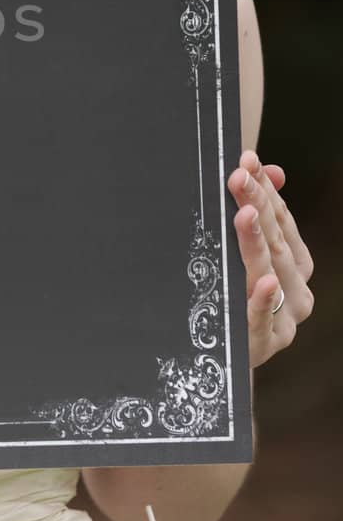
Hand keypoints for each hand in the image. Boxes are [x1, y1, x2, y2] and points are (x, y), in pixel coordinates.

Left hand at [228, 151, 313, 368]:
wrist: (223, 359)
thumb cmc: (234, 299)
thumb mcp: (246, 256)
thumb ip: (262, 212)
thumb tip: (273, 169)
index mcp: (296, 267)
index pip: (283, 221)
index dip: (266, 191)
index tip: (247, 161)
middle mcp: (297, 292)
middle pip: (276, 241)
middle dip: (257, 204)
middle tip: (237, 176)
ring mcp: (284, 320)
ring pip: (270, 273)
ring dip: (256, 242)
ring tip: (246, 214)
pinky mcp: (263, 343)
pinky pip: (260, 318)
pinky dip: (262, 299)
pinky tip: (263, 282)